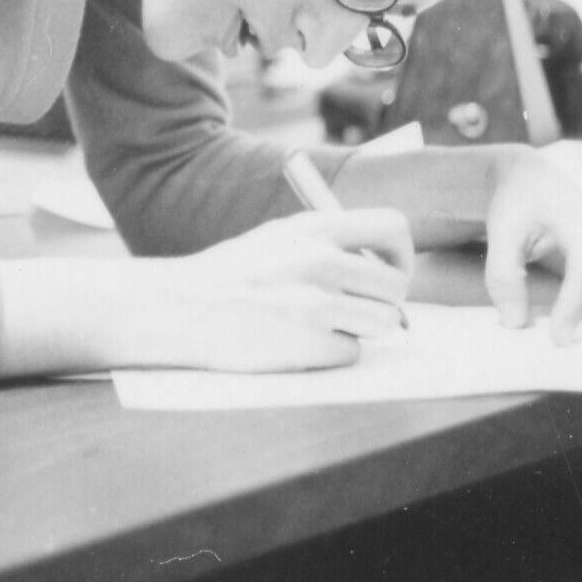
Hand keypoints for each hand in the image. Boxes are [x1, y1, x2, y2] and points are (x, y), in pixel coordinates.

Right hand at [134, 209, 414, 371]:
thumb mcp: (278, 237)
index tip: (386, 273)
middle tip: (355, 309)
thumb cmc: (231, 274)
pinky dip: (332, 353)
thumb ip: (328, 242)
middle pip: (396, 286)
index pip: (393, 228)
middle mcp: (320, 260)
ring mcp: (316, 303)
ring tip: (324, 325)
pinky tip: (300, 343)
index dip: (400, 256)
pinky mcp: (309, 344)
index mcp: (314, 227)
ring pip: (384, 322)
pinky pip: (352, 352)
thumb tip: (382, 265)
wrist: (181, 307)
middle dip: (383, 303)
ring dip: (361, 329)